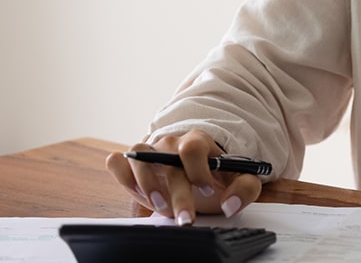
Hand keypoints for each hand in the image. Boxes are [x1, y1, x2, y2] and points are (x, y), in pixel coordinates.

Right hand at [105, 130, 261, 224]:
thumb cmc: (215, 175)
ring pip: (138, 154)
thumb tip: (230, 204)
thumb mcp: (239, 180)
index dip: (199, 170)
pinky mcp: (132, 164)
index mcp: (198, 142)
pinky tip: (136, 191)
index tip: (207, 190)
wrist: (198, 172)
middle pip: (168, 160)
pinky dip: (121, 174)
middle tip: (186, 219)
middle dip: (177, 193)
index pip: (193, 147)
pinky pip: (117, 161)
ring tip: (159, 205)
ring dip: (145, 181)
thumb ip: (244, 189)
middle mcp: (171, 144)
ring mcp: (150, 152)